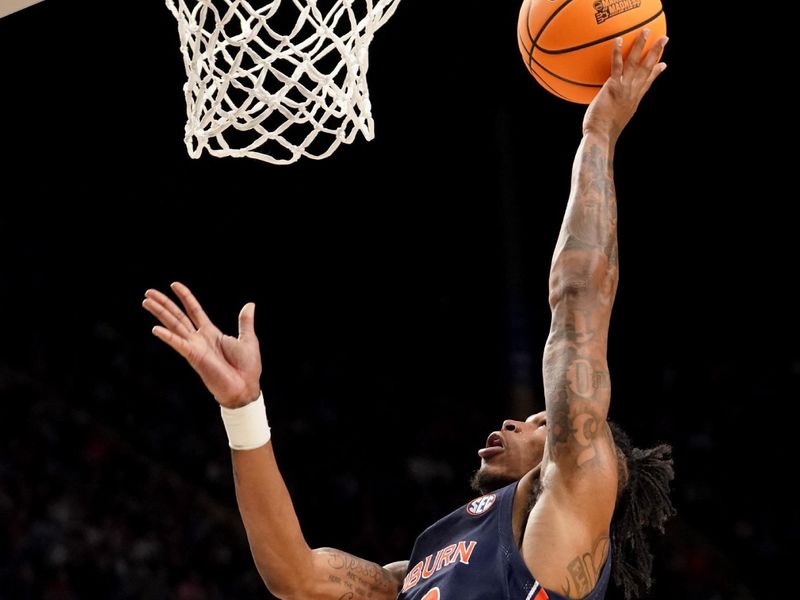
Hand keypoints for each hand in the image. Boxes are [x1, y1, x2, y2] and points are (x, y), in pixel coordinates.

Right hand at [142, 282, 261, 407]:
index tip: (174, 284)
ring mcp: (194, 347)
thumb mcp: (248, 339)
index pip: (194, 311)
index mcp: (211, 333)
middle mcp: (199, 339)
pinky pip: (178, 344)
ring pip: (174, 325)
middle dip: (164, 303)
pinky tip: (155, 329)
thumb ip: (245, 322)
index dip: (185, 297)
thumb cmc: (247, 367)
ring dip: (160, 313)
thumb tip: (250, 304)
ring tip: (146, 301)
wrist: (245, 388)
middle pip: (178, 316)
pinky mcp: (194, 357)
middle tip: (148, 292)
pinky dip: (168, 336)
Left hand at [583, 29, 668, 142]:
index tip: (663, 64)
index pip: (648, 83)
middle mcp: (633, 92)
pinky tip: (618, 40)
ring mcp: (624, 88)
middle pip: (648, 68)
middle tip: (664, 39)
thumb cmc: (602, 134)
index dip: (656, 73)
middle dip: (657, 52)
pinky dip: (617, 52)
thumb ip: (613, 112)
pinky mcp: (613, 87)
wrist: (601, 136)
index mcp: (634, 101)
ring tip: (646, 31)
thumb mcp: (613, 122)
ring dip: (642, 45)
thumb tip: (605, 113)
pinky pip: (616, 66)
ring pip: (636, 63)